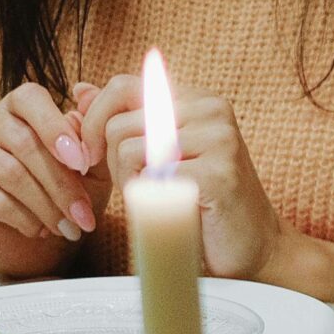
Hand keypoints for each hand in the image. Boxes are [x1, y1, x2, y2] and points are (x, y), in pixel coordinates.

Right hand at [0, 82, 102, 276]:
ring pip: (9, 172)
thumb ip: (92, 133)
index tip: (83, 163)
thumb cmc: (68, 196)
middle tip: (84, 216)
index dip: (57, 129)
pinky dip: (23, 218)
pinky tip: (39, 230)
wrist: (39, 244)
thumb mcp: (92, 168)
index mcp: (18, 105)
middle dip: (61, 184)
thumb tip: (88, 91)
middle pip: (23, 143)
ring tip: (68, 227)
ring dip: (46, 206)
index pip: (30, 99)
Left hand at [79, 74, 285, 280]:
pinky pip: (150, 178)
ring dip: (127, 182)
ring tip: (152, 197)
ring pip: (128, 149)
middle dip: (108, 161)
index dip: (95, 121)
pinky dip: (147, 199)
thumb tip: (80, 90)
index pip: (123, 87)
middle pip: (119, 123)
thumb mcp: (159, 153)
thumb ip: (124, 120)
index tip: (93, 154)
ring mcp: (219, 140)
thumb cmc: (203, 202)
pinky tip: (166, 208)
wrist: (253, 246)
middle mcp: (212, 110)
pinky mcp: (218, 174)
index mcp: (198, 100)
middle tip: (132, 186)